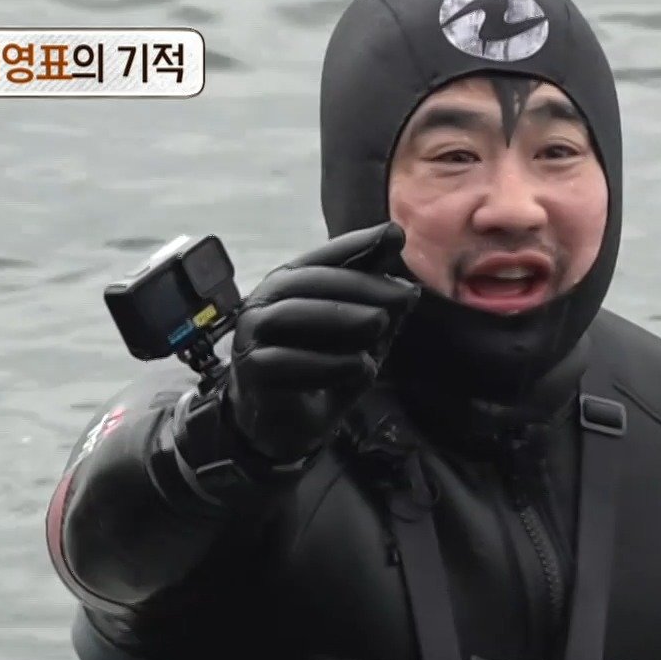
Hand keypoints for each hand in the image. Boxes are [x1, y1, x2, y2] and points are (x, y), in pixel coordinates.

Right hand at [224, 222, 418, 463]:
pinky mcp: (252, 370)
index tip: (395, 236)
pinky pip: (287, 361)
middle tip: (404, 296)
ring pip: (293, 316)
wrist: (286, 424)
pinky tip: (361, 366)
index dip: (358, 244)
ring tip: (381, 326)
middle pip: (310, 282)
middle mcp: (265, 301)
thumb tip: (408, 288)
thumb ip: (375, 310)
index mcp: (290, 283)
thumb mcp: (356, 337)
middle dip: (360, 285)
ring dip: (342, 318)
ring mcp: (252, 334)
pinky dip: (328, 363)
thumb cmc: (320, 368)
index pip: (325, 257)